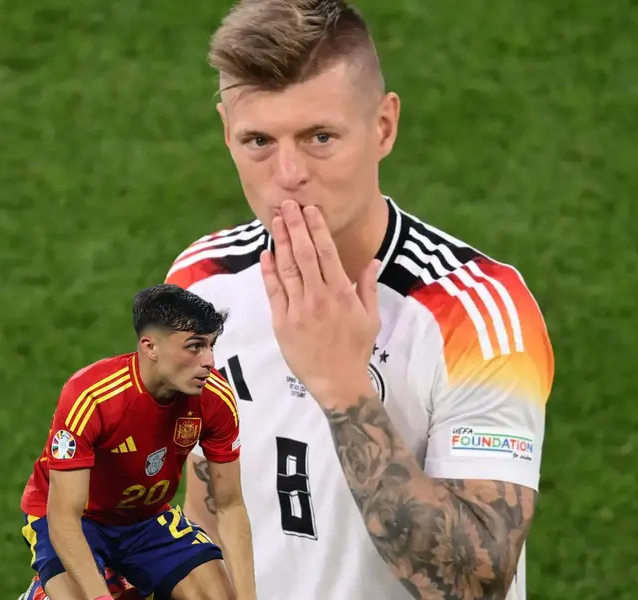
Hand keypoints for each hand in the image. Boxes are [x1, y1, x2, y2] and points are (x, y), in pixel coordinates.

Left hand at [260, 200, 380, 403]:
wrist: (337, 382)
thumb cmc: (356, 349)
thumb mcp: (371, 317)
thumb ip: (367, 287)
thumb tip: (370, 260)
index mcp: (342, 293)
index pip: (327, 252)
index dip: (317, 228)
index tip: (310, 209)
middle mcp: (319, 297)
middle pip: (304, 254)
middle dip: (295, 226)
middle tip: (287, 205)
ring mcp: (298, 309)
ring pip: (287, 268)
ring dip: (280, 242)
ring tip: (275, 221)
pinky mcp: (282, 322)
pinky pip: (274, 291)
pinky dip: (269, 271)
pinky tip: (266, 254)